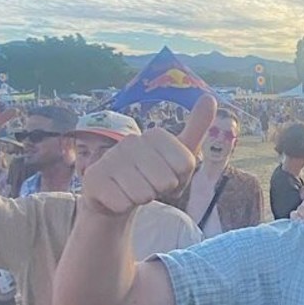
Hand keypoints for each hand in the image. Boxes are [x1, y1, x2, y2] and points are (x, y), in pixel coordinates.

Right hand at [80, 92, 216, 215]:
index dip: (181, 179)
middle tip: (150, 186)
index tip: (169, 176)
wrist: (115, 197)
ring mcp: (110, 158)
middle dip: (161, 192)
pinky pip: (123, 203)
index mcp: (155, 135)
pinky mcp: (94, 178)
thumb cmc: (152, 176)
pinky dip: (123, 207)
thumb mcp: (180, 157)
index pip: (186, 165)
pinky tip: (118, 197)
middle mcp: (131, 141)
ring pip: (144, 194)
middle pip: (166, 181)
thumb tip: (209, 98)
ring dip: (141, 200)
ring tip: (134, 191)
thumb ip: (196, 128)